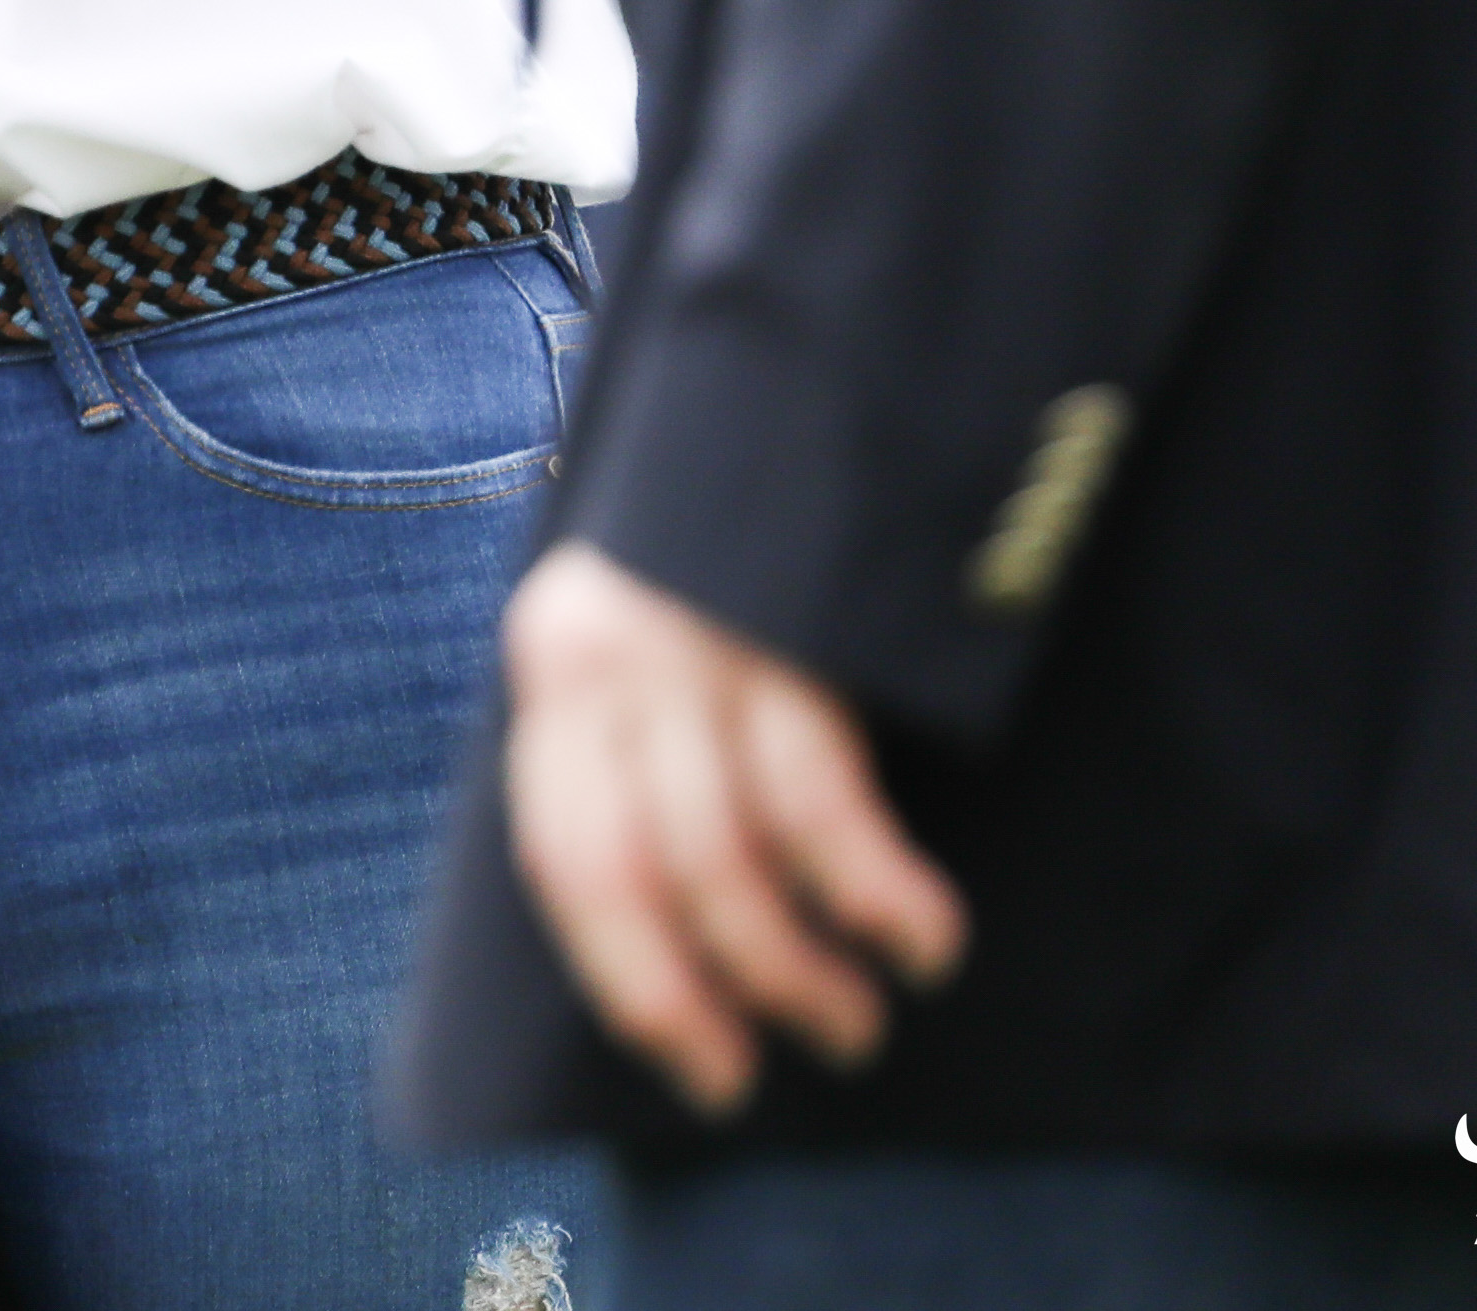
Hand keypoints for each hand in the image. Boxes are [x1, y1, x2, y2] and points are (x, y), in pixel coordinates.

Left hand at [501, 542, 967, 1113]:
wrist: (771, 407)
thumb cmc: (706, 560)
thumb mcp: (630, 648)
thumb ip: (630, 759)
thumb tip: (673, 936)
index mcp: (556, 672)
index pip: (570, 861)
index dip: (633, 982)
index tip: (700, 1069)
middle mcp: (608, 663)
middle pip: (645, 867)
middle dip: (715, 990)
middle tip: (779, 1066)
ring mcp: (696, 647)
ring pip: (732, 846)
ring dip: (796, 962)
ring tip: (855, 1025)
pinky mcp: (790, 635)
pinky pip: (821, 791)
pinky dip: (872, 887)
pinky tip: (920, 941)